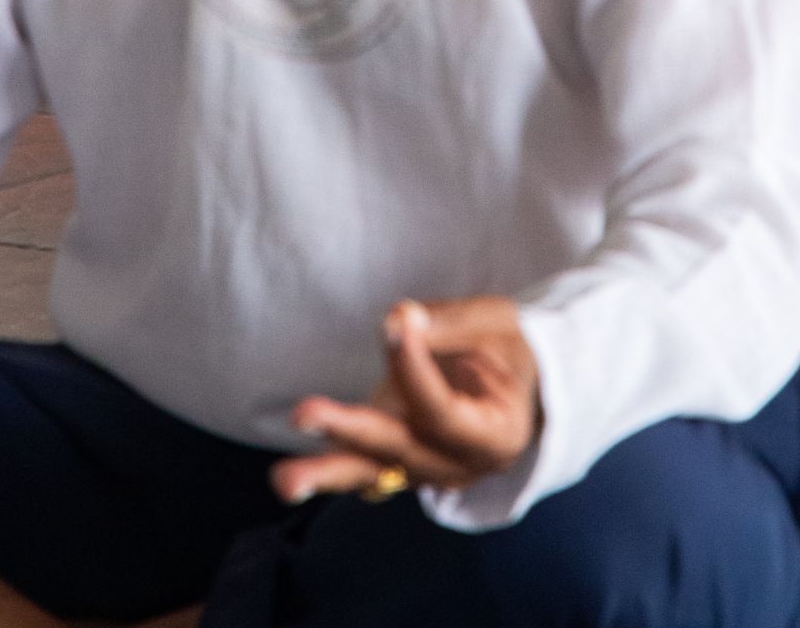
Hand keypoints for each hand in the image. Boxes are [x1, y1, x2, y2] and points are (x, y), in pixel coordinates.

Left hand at [270, 295, 540, 503]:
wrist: (515, 380)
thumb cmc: (508, 347)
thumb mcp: (495, 324)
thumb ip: (449, 324)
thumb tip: (398, 319)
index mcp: (496, 435)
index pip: (443, 412)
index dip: (416, 369)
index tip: (396, 323)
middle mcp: (459, 465)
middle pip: (401, 452)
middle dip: (351, 431)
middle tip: (304, 414)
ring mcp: (426, 468)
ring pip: (373, 474)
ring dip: (326, 472)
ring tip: (284, 481)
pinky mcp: (397, 457)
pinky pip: (363, 468)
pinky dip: (330, 467)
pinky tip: (291, 478)